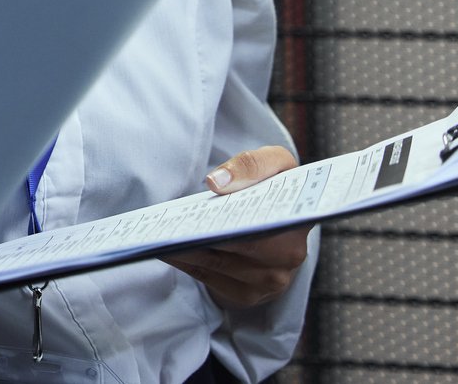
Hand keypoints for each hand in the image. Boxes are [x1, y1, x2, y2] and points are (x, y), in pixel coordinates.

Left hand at [166, 145, 312, 308]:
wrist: (278, 221)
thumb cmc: (273, 186)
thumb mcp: (273, 163)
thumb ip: (250, 164)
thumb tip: (215, 183)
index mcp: (300, 219)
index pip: (269, 215)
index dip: (237, 213)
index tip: (206, 202)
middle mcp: (291, 255)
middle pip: (237, 245)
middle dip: (202, 233)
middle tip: (167, 223)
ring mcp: (271, 281)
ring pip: (218, 264)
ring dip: (186, 250)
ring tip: (157, 234)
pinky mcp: (248, 296)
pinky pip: (209, 279)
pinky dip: (185, 262)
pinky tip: (164, 247)